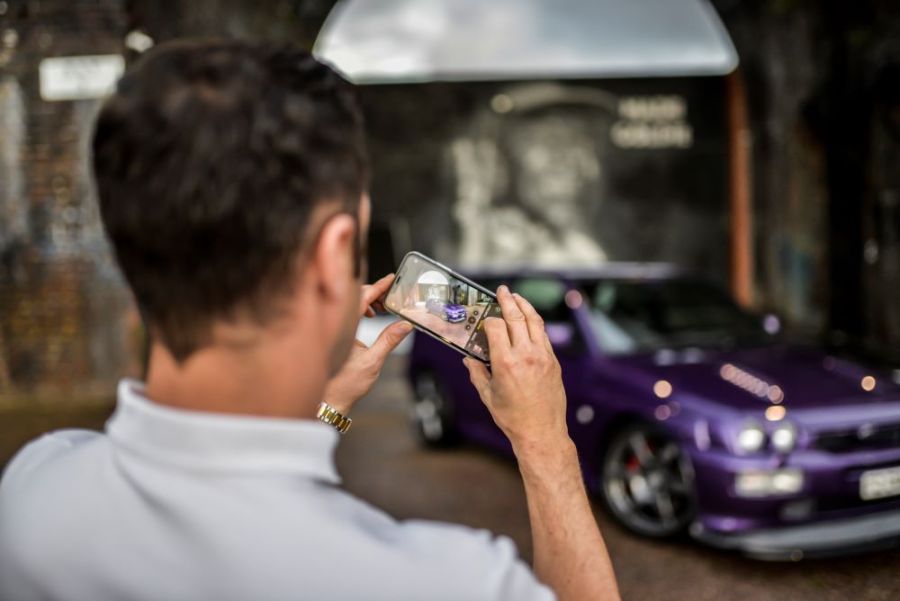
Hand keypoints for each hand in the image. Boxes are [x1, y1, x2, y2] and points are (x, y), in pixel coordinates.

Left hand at [323, 274, 412, 413]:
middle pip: (353, 295)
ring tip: (381, 308)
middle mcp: (333, 324)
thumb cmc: (344, 385)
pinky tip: (369, 317)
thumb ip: (389, 340)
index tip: (391, 279)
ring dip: (366, 300)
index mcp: (342, 327)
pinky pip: (345, 311)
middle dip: (373, 292)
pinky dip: (359, 309)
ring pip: (348, 302)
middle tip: (390, 295)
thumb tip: (404, 325)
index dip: (378, 286)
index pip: (361, 297)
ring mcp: (330, 328)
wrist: (328, 401)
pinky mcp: (331, 333)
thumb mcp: (372, 362)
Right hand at [463, 286, 568, 453]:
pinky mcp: (553, 361)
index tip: (483, 320)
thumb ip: (477, 373)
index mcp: (505, 363)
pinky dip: (535, 323)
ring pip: (534, 322)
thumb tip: (469, 359)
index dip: (487, 320)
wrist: (542, 432)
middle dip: (507, 301)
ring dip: (524, 306)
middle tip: (502, 290)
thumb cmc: (513, 418)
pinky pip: (543, 335)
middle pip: (516, 318)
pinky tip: (529, 319)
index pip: (495, 327)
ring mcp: (542, 356)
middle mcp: (525, 355)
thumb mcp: (488, 395)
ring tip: (517, 297)